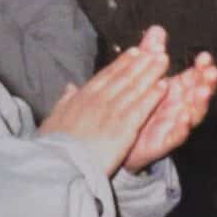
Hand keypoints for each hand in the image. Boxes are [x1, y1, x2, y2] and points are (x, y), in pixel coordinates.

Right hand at [39, 27, 172, 176]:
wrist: (57, 164)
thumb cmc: (52, 147)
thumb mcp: (53, 120)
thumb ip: (64, 101)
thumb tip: (69, 87)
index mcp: (81, 98)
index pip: (106, 76)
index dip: (122, 63)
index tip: (135, 52)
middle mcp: (98, 100)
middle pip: (123, 77)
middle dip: (141, 63)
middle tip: (155, 51)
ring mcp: (111, 113)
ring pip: (134, 88)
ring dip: (151, 73)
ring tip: (163, 61)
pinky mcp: (122, 129)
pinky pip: (141, 108)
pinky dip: (153, 96)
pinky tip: (163, 86)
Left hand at [124, 51, 216, 172]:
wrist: (119, 139)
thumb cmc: (138, 108)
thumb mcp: (144, 76)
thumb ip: (151, 53)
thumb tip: (157, 30)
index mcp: (176, 89)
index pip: (195, 75)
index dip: (202, 67)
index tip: (205, 57)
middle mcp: (179, 106)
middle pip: (199, 93)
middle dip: (207, 82)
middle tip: (210, 73)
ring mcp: (174, 123)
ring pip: (193, 114)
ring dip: (200, 103)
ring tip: (202, 92)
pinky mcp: (163, 140)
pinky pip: (175, 135)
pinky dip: (181, 128)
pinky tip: (183, 119)